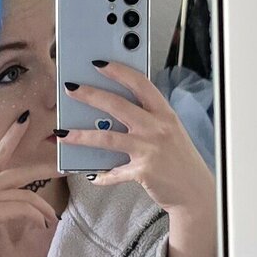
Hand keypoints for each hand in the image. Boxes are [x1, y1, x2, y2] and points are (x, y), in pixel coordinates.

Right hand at [0, 112, 56, 256]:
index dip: (11, 136)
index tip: (23, 121)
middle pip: (21, 171)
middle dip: (44, 169)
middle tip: (63, 168)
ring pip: (28, 194)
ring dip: (44, 208)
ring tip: (53, 218)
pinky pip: (26, 209)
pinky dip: (37, 217)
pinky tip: (42, 225)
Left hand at [59, 64, 215, 219]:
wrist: (195, 192)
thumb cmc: (180, 160)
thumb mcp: (169, 132)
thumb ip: (148, 119)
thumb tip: (114, 111)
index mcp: (165, 114)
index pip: (141, 84)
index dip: (119, 71)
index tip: (99, 64)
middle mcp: (157, 128)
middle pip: (118, 105)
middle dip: (90, 95)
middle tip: (70, 89)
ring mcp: (149, 150)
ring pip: (107, 138)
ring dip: (81, 136)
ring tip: (62, 134)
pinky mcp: (142, 172)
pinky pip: (114, 172)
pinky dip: (101, 175)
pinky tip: (92, 175)